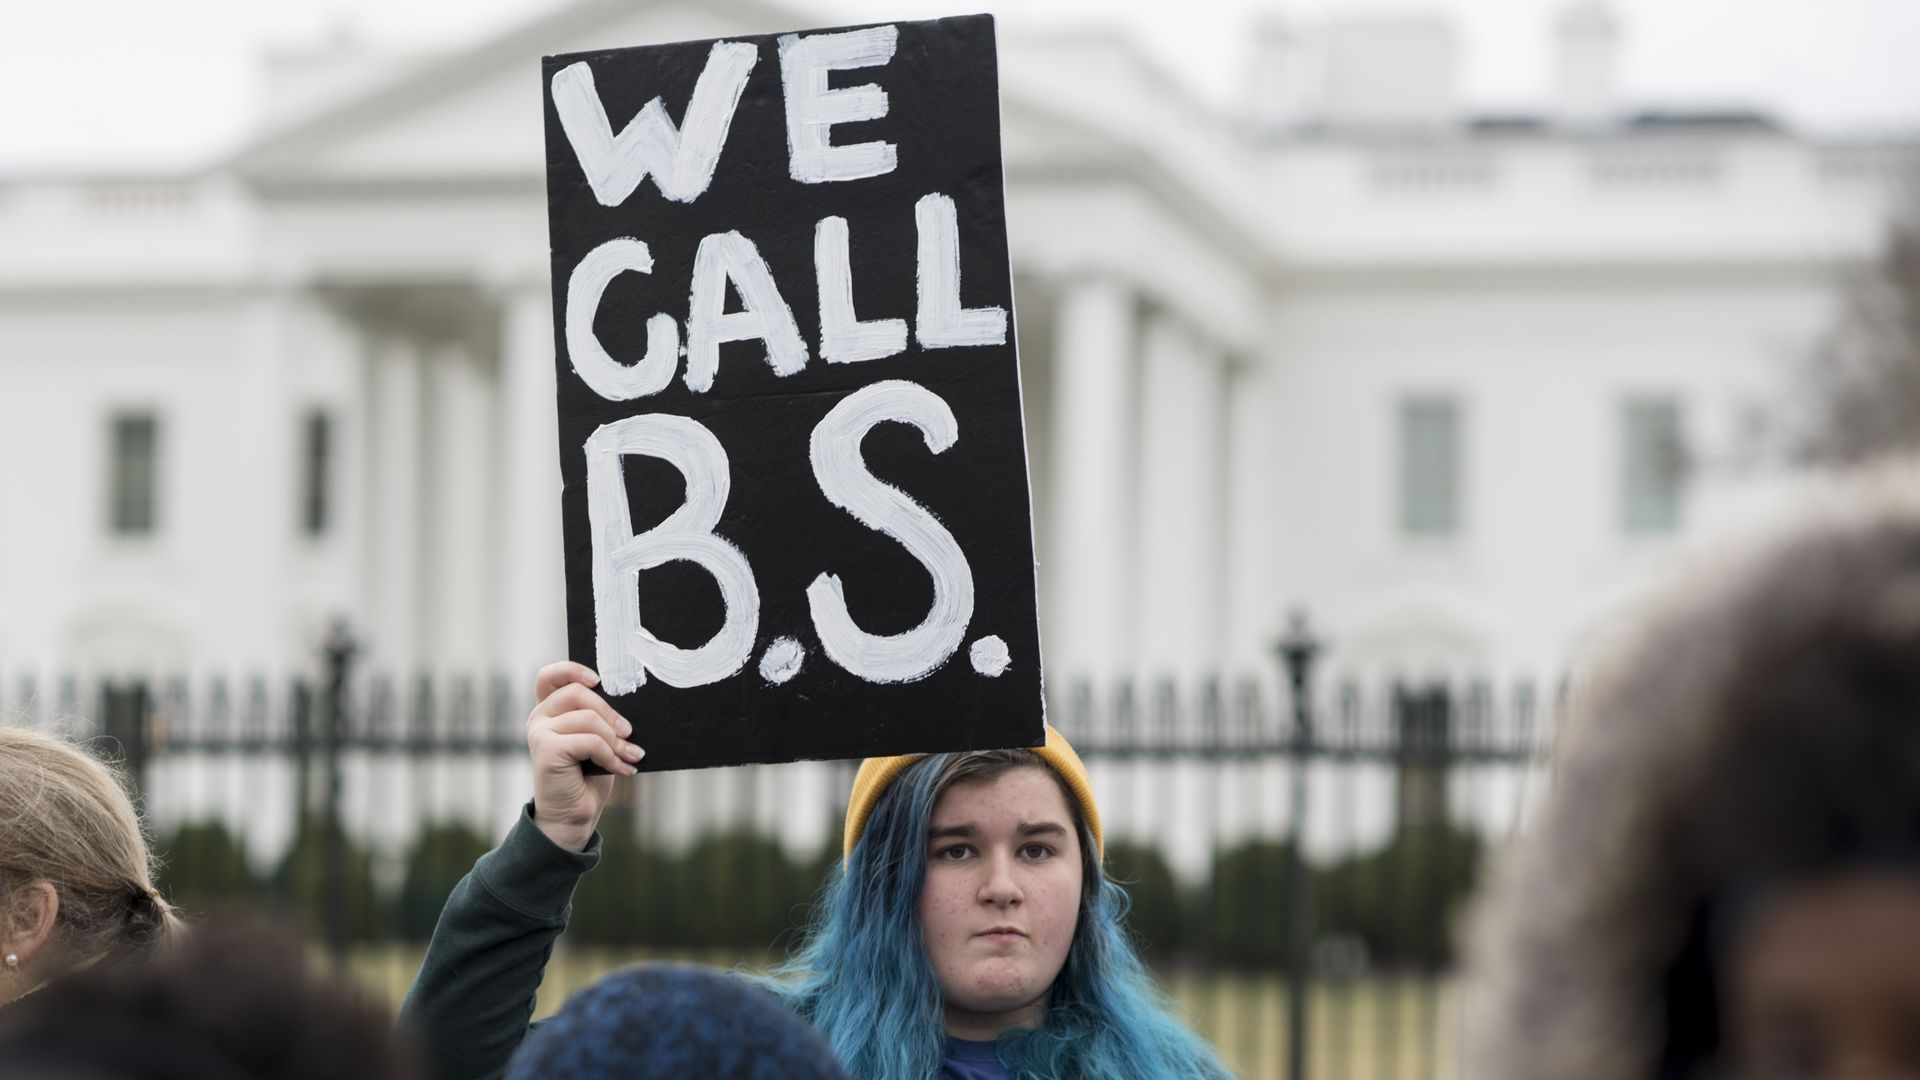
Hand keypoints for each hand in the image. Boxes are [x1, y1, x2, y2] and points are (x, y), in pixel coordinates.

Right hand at [526, 661, 642, 851]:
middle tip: (630, 733)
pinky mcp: (546, 750)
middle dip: (611, 713)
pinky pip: (590, 740)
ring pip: (589, 719)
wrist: (574, 816)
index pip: (550, 676)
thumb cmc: (588, 776)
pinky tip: (620, 769)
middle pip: (579, 692)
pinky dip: (610, 755)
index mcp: (550, 711)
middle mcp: (539, 718)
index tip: (598, 680)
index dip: (573, 670)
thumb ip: (599, 718)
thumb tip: (629, 703)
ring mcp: (539, 733)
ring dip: (617, 741)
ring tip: (631, 757)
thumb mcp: (597, 739)